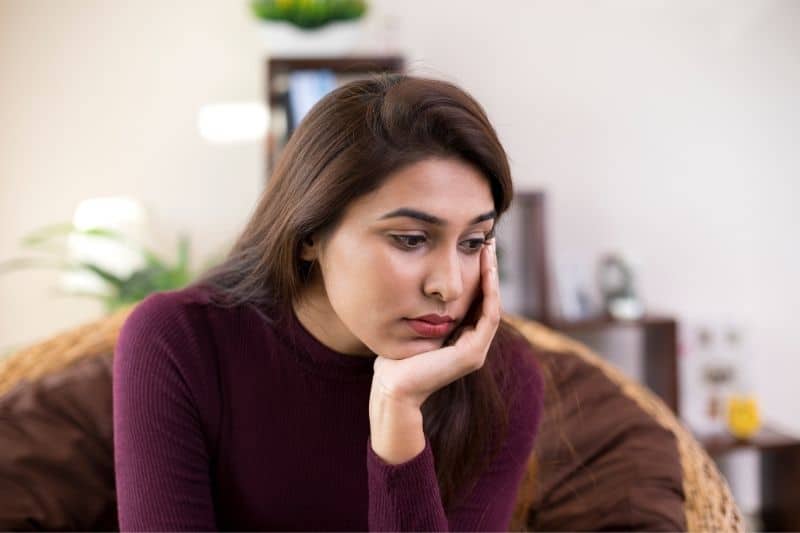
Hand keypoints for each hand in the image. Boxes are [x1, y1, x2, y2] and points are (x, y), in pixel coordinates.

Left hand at [370, 238, 500, 410]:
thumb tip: (418, 285)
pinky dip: (489, 291)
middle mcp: (473, 344)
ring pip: (493, 304)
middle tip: (489, 241)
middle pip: (488, 299)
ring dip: (492, 276)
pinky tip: (485, 270)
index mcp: (461, 339)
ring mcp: (476, 350)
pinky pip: (489, 315)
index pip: (477, 301)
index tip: (475, 247)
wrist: (392, 388)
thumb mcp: (411, 326)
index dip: (478, 274)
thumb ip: (422, 311)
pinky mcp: (473, 353)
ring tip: (488, 250)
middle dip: (489, 269)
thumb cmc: (394, 360)